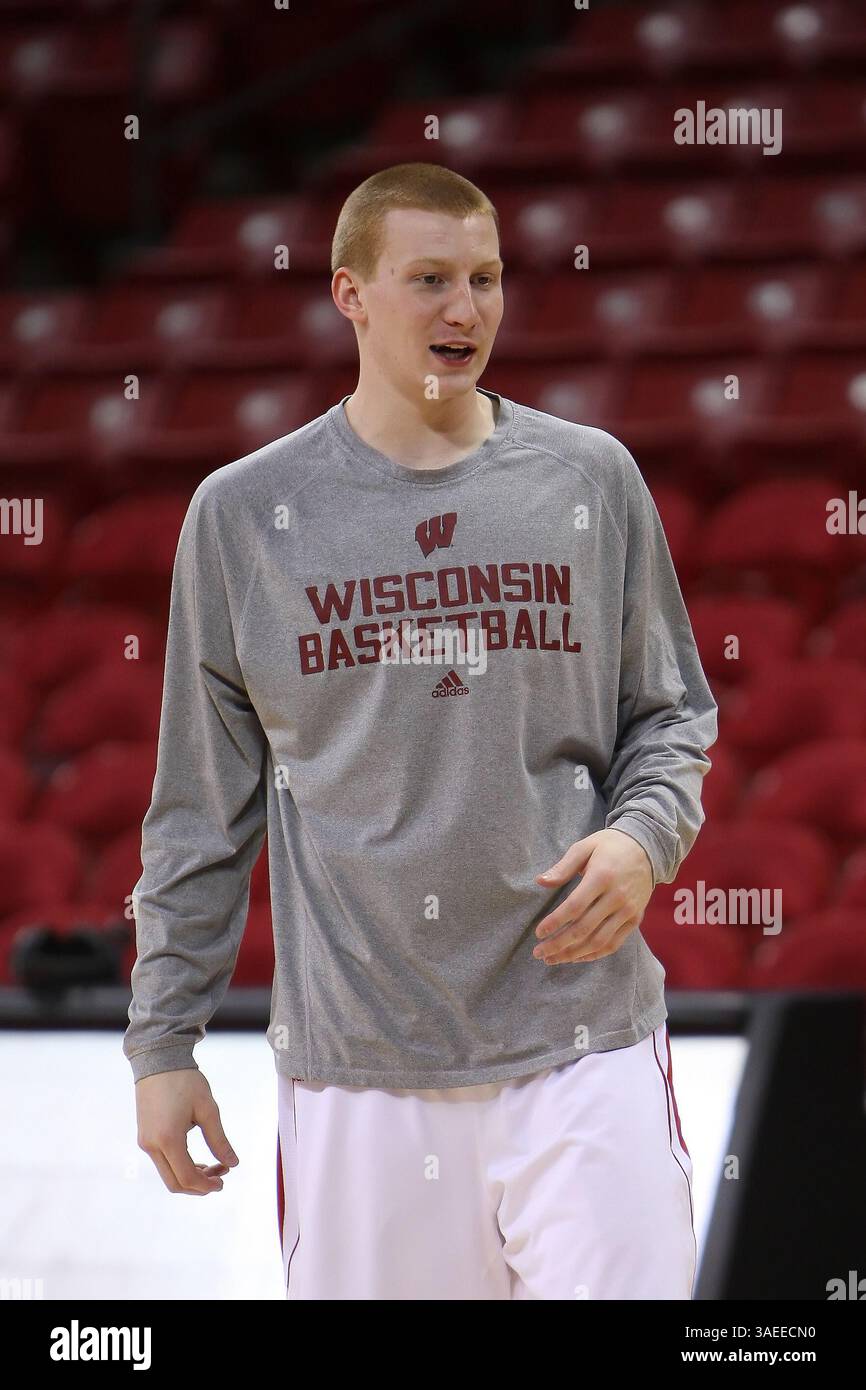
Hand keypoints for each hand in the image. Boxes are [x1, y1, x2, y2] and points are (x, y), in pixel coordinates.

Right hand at [135, 1068, 238, 1194]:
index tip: (223, 1182)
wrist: (158, 1059)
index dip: (206, 1186)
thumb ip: (219, 1140)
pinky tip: (196, 1160)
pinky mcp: (144, 1136)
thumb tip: (233, 1164)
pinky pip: (162, 1161)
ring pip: (167, 1174)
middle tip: (221, 1176)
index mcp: (168, 1139)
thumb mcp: (208, 1109)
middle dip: (199, 1186)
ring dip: (190, 1176)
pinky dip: (180, 1166)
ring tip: (213, 1166)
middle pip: (174, 1183)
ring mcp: (145, 1142)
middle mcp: (151, 1145)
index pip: (187, 1177)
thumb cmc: (185, 1081)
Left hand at [532, 829, 654, 964]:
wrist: (648, 848)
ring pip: (598, 941)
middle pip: (584, 929)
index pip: (574, 907)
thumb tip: (540, 881)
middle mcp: (617, 897)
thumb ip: (562, 867)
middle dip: (559, 944)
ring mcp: (628, 911)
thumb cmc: (610, 846)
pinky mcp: (635, 919)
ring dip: (573, 954)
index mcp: (602, 877)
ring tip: (553, 959)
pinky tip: (576, 957)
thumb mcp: (584, 847)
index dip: (555, 923)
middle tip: (539, 952)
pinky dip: (594, 954)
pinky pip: (614, 943)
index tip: (539, 933)